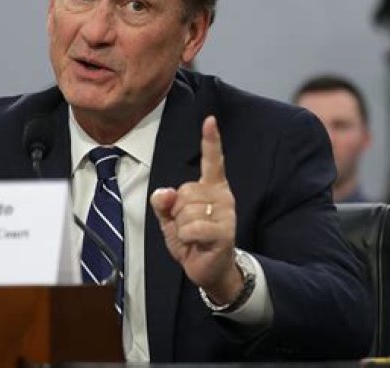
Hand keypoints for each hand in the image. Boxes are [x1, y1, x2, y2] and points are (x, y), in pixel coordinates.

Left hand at [150, 115, 241, 304]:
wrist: (209, 269)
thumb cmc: (192, 239)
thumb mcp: (170, 219)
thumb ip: (163, 203)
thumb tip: (164, 193)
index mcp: (211, 187)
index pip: (212, 160)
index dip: (211, 140)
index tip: (210, 120)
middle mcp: (222, 195)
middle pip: (184, 192)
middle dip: (177, 211)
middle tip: (188, 225)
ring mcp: (226, 213)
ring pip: (186, 212)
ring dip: (182, 228)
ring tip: (195, 236)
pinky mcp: (225, 232)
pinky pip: (192, 228)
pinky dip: (186, 238)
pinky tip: (198, 244)